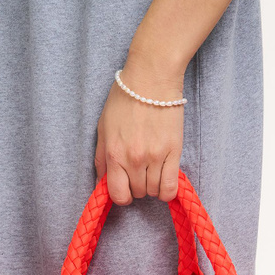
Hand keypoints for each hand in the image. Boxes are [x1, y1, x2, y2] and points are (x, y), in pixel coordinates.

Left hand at [94, 52, 185, 205]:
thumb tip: (101, 183)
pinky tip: (165, 183)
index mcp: (114, 153)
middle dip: (137, 186)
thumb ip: (101, 157)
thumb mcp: (103, 127)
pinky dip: (167, 191)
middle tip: (140, 171)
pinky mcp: (174, 152)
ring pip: (153, 191)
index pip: (117, 194)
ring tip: (152, 170)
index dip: (121, 196)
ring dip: (152, 185)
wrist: (151, 78)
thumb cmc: (125, 99)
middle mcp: (134, 159)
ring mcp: (155, 157)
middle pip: (137, 193)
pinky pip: (170, 187)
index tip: (125, 189)